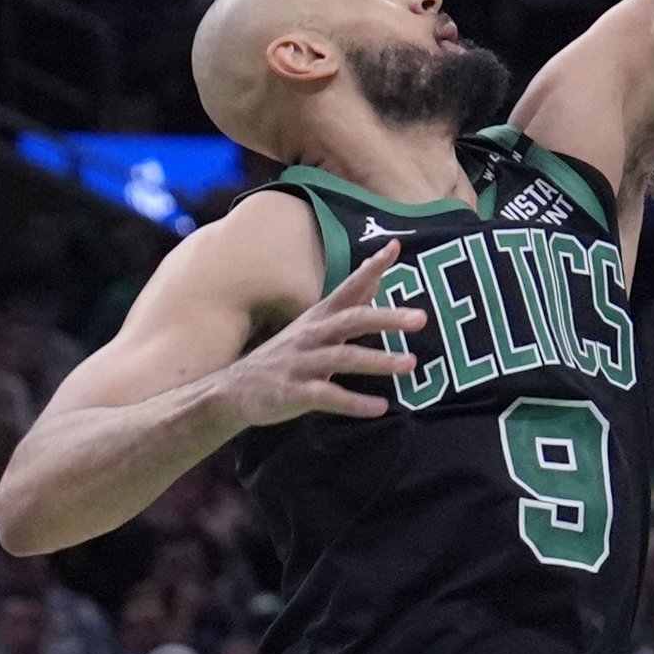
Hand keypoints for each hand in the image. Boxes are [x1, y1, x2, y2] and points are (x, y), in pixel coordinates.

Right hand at [218, 243, 424, 425]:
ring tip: (410, 364)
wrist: (233, 390)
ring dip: (378, 360)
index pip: (348, 288)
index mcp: (320, 318)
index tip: (394, 246)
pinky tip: (380, 407)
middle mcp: (312, 336)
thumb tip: (378, 276)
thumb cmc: (287, 355)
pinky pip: (327, 396)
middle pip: (352, 320)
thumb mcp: (315, 325)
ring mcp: (301, 363)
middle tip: (420, 318)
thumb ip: (348, 303)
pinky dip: (354, 402)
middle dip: (386, 317)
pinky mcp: (293, 393)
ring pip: (343, 357)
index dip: (370, 268)